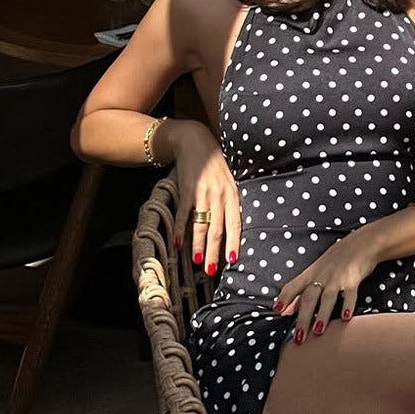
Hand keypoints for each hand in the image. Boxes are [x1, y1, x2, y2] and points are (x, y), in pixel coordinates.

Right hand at [172, 121, 240, 276]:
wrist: (195, 141)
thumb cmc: (215, 164)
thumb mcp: (230, 180)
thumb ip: (232, 201)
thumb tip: (235, 227)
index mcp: (233, 194)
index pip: (235, 223)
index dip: (234, 243)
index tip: (233, 261)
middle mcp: (219, 195)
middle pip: (218, 229)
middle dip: (215, 252)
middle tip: (213, 271)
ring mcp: (202, 193)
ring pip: (201, 225)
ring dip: (199, 246)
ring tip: (199, 263)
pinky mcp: (186, 190)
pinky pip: (183, 214)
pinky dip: (180, 229)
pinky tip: (178, 244)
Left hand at [272, 231, 379, 343]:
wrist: (361, 243)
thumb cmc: (336, 260)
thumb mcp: (316, 272)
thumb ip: (299, 292)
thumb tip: (283, 310)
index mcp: (310, 274)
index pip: (293, 286)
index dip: (284, 298)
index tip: (276, 311)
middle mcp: (321, 276)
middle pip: (308, 297)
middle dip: (303, 318)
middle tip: (299, 338)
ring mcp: (337, 277)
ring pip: (327, 297)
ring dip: (322, 314)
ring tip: (318, 331)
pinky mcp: (353, 279)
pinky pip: (349, 294)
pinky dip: (347, 305)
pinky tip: (345, 317)